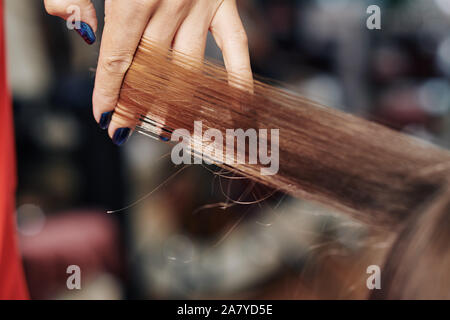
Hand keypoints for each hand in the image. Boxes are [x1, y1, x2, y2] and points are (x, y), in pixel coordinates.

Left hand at [44, 0, 252, 144]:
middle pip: (150, 70)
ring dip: (177, 103)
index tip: (104, 119)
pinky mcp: (225, 3)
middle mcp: (169, 6)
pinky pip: (236, 47)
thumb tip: (79, 29)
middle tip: (127, 130)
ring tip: (166, 131)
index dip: (109, 92)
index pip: (117, 58)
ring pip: (188, 68)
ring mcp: (202, 7)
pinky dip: (238, 78)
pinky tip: (235, 107)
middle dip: (136, 104)